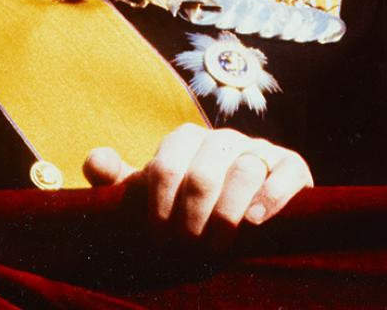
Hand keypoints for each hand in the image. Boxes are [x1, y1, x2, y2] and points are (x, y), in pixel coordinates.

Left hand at [84, 124, 312, 237]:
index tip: (160, 237)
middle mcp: (222, 139)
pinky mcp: (291, 166)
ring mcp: (258, 150)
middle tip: (189, 247)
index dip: (160, 207)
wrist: (242, 214)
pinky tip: (254, 222)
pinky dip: (270, 198)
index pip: (166, 167)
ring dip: (228, 215)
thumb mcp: (149, 199)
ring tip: (220, 243)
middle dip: (192, 219)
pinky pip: (285, 173)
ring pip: (244, 170)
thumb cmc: (185, 209)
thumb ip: (118, 183)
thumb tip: (95, 162)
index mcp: (185, 140)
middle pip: (203, 173)